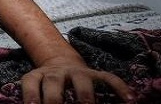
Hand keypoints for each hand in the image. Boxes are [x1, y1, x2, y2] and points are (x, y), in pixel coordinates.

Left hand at [20, 56, 134, 103]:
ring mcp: (77, 72)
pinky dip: (120, 88)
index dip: (30, 96)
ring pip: (81, 80)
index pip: (31, 83)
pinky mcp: (95, 73)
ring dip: (85, 95)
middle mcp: (56, 73)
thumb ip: (39, 97)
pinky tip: (130, 101)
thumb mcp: (36, 88)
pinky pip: (109, 79)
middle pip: (54, 82)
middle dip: (55, 99)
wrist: (59, 60)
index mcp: (38, 76)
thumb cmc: (47, 85)